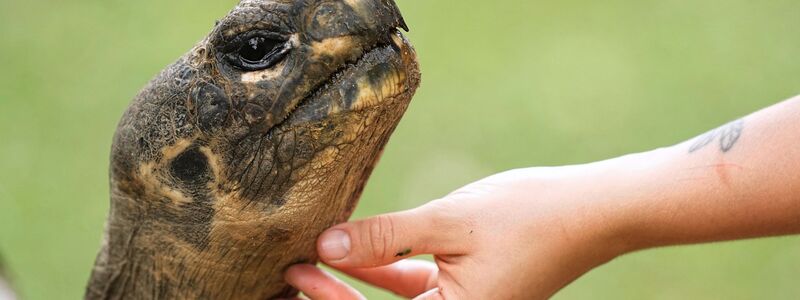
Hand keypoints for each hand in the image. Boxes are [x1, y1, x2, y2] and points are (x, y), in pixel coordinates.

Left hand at [285, 164, 634, 298]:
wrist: (592, 210)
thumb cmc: (529, 216)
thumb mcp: (448, 222)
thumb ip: (385, 238)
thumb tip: (326, 246)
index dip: (328, 298)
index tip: (294, 272)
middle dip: (334, 294)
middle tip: (293, 269)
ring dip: (358, 280)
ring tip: (316, 256)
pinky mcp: (469, 289)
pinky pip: (418, 286)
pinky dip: (389, 269)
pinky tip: (360, 249)